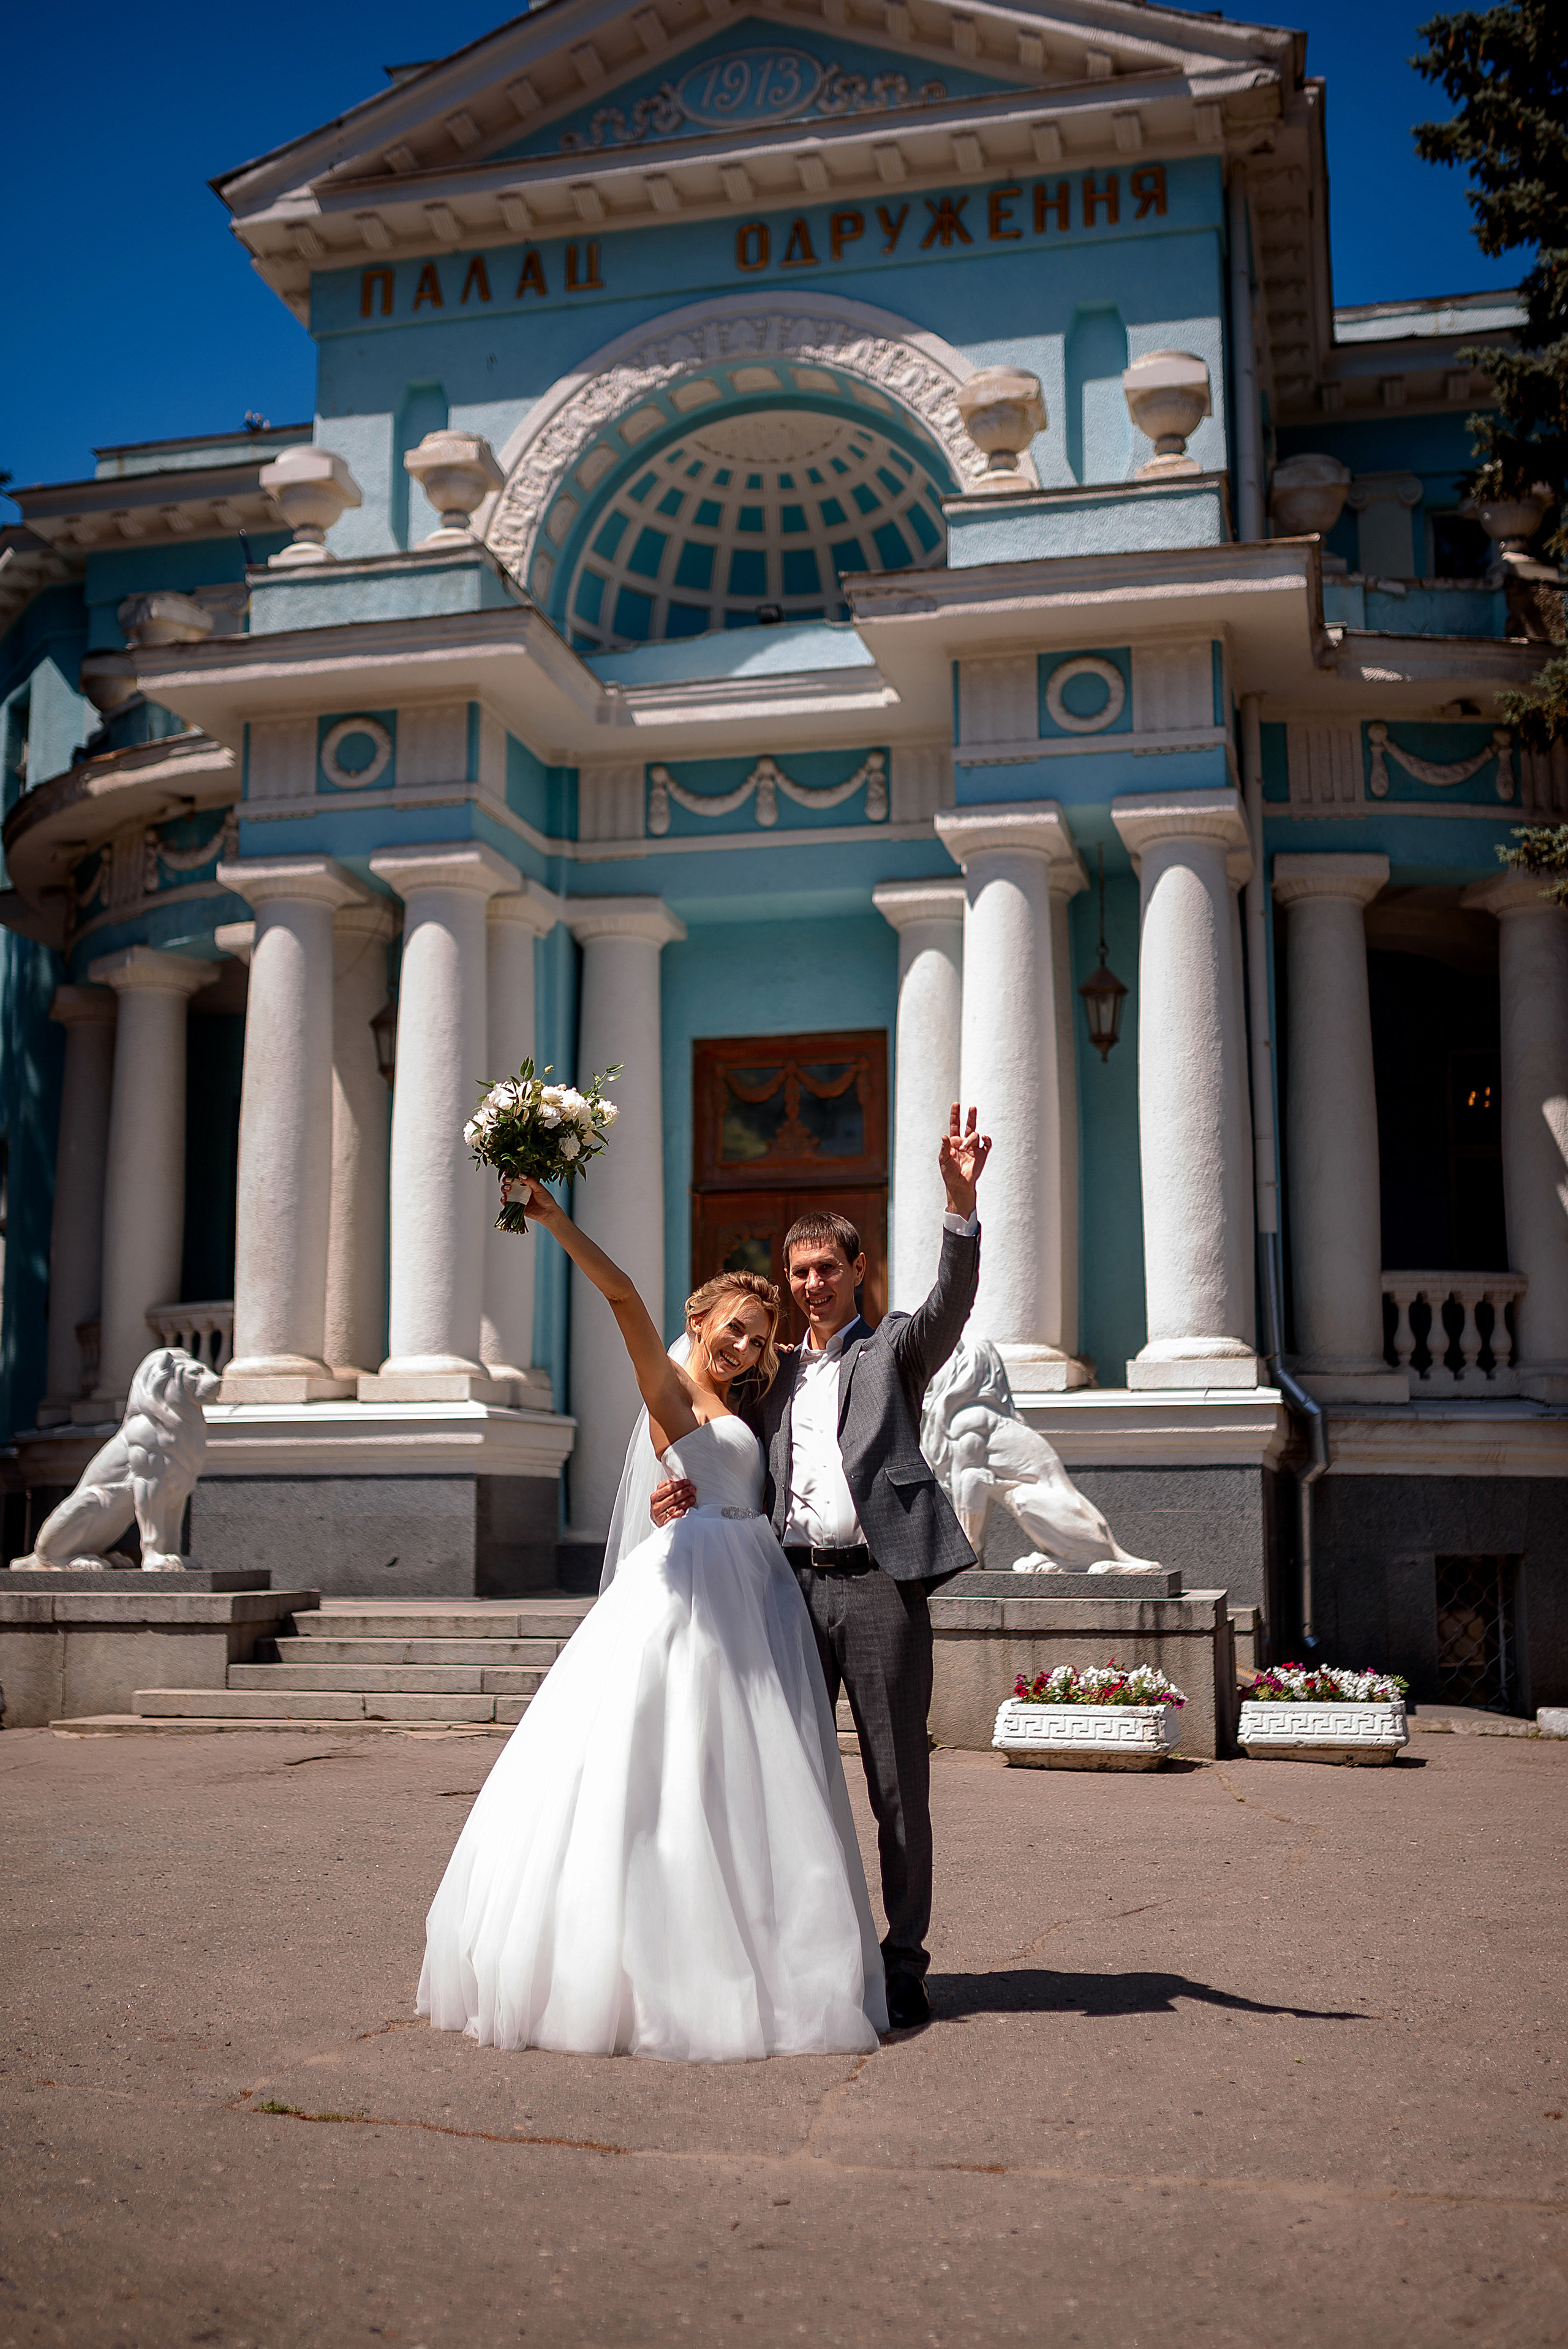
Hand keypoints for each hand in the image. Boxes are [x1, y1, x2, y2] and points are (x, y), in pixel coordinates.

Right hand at [501, 1173, 562, 1227]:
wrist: (548, 1212)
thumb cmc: (545, 1198)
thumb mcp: (539, 1188)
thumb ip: (531, 1181)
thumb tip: (521, 1175)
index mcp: (525, 1182)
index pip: (515, 1175)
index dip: (510, 1172)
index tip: (508, 1171)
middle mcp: (519, 1189)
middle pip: (508, 1182)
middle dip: (506, 1180)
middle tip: (509, 1180)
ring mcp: (516, 1197)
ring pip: (505, 1191)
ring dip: (504, 1188)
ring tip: (508, 1189)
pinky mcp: (514, 1206)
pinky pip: (506, 1202)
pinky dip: (503, 1200)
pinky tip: (505, 1198)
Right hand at [650, 1476, 695, 1526]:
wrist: (657, 1520)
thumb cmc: (662, 1505)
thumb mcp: (662, 1495)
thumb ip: (667, 1486)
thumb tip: (677, 1479)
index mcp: (655, 1497)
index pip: (668, 1488)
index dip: (679, 1484)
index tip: (687, 1482)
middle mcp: (656, 1506)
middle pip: (672, 1497)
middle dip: (684, 1492)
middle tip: (693, 1489)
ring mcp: (659, 1516)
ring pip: (674, 1507)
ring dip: (685, 1502)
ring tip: (693, 1498)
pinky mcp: (663, 1524)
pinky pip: (671, 1519)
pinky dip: (677, 1514)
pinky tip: (683, 1511)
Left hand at [938, 1103, 991, 1221]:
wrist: (959, 1185)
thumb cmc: (949, 1172)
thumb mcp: (943, 1159)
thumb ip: (944, 1147)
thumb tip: (944, 1135)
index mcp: (954, 1141)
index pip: (955, 1125)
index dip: (955, 1115)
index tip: (956, 1104)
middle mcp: (965, 1142)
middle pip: (969, 1126)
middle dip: (971, 1117)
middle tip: (972, 1108)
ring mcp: (974, 1148)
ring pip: (975, 1135)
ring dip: (970, 1139)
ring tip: (964, 1149)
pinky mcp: (982, 1155)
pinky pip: (987, 1144)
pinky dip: (987, 1139)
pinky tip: (984, 1138)